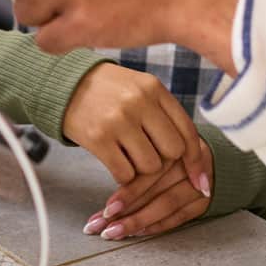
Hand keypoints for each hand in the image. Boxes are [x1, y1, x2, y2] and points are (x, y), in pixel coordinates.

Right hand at [64, 63, 211, 189]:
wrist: (65, 84)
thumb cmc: (109, 91)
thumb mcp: (140, 89)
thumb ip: (164, 114)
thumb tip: (192, 154)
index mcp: (154, 88)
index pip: (187, 130)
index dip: (195, 159)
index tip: (199, 180)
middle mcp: (139, 102)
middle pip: (172, 152)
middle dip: (164, 161)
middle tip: (148, 157)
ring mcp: (119, 120)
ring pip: (150, 166)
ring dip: (141, 170)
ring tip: (127, 155)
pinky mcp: (98, 138)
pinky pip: (124, 174)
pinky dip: (122, 176)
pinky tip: (114, 161)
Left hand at [84, 148, 212, 240]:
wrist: (213, 158)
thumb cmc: (173, 151)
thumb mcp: (156, 144)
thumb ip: (136, 158)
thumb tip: (106, 181)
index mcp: (173, 145)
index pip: (148, 172)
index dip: (127, 192)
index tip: (106, 208)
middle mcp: (187, 164)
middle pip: (155, 190)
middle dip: (125, 211)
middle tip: (101, 225)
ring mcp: (198, 184)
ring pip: (166, 205)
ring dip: (138, 221)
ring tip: (114, 232)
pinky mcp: (203, 202)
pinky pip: (178, 217)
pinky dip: (157, 225)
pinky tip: (137, 232)